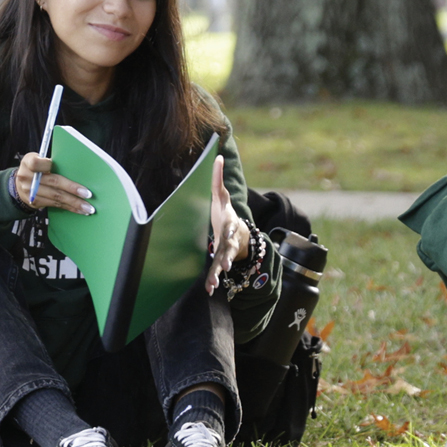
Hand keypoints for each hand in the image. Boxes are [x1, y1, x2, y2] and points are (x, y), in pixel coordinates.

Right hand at [14, 152, 93, 213]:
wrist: (19, 185)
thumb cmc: (36, 170)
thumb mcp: (39, 160)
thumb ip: (51, 162)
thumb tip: (76, 168)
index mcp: (29, 162)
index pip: (37, 163)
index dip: (50, 165)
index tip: (66, 170)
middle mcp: (27, 177)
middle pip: (53, 182)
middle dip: (72, 189)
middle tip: (87, 194)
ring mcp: (30, 191)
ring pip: (56, 197)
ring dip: (74, 203)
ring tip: (87, 207)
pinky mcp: (35, 202)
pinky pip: (55, 205)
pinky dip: (69, 207)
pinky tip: (79, 210)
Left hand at [206, 155, 249, 295]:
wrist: (238, 232)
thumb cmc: (225, 212)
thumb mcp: (222, 196)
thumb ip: (218, 179)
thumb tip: (217, 156)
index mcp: (228, 225)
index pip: (230, 229)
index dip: (230, 233)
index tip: (228, 237)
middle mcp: (229, 241)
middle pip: (229, 251)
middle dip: (227, 260)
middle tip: (226, 269)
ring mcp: (226, 253)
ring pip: (223, 265)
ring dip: (218, 275)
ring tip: (213, 285)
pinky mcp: (220, 262)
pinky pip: (217, 272)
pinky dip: (213, 281)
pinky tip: (209, 290)